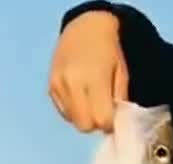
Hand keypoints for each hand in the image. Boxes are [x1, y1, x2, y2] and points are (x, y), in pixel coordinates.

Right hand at [48, 10, 128, 132]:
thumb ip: (119, 100)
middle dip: (96, 123)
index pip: (102, 119)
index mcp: (94, 78)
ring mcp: (58, 86)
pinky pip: (65, 113)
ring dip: (85, 117)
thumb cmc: (109, 51)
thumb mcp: (122, 73)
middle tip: (102, 110)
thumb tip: (113, 125)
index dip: (110, 122)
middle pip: (85, 125)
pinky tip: (80, 95)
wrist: (84, 29)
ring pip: (74, 121)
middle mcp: (72, 83)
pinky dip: (74, 111)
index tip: (114, 115)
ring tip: (91, 99)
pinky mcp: (50, 88)